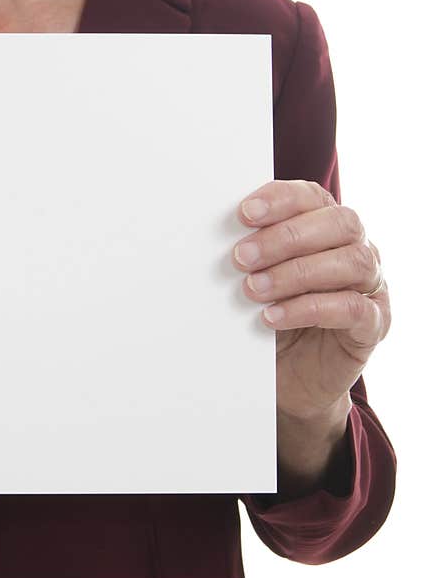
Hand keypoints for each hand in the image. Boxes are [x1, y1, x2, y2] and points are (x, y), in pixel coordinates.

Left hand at [232, 181, 390, 491]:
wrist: (287, 380)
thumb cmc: (267, 318)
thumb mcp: (252, 282)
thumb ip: (245, 256)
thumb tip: (205, 238)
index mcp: (326, 226)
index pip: (313, 197)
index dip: (281, 200)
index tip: (244, 213)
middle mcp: (356, 249)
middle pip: (340, 223)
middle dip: (285, 237)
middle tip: (240, 257)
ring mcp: (371, 286)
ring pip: (352, 262)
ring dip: (296, 273)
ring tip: (252, 290)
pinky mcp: (372, 325)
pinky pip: (352, 309)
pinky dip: (309, 309)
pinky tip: (272, 317)